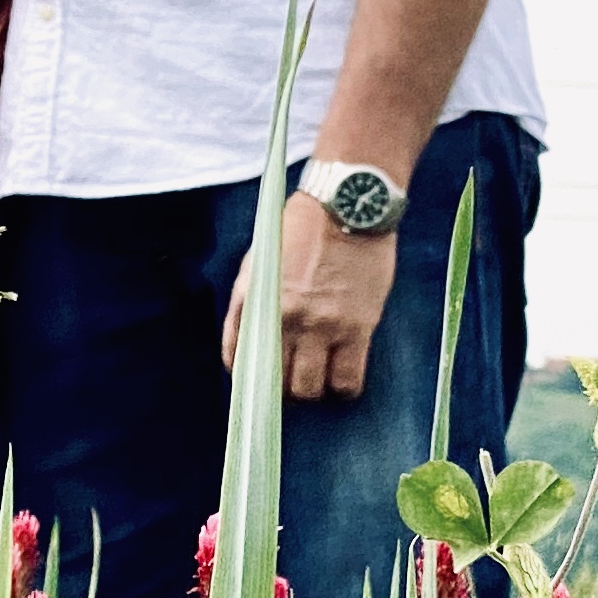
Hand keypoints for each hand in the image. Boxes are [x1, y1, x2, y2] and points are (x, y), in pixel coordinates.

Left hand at [223, 192, 401, 401]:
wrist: (346, 205)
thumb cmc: (301, 229)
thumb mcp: (258, 262)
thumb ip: (248, 304)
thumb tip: (245, 346)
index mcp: (256, 302)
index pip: (240, 361)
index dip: (249, 380)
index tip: (259, 384)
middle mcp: (285, 319)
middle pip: (277, 383)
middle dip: (283, 390)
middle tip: (294, 381)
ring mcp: (322, 325)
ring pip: (311, 387)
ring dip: (314, 391)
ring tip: (320, 380)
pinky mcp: (358, 327)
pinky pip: (348, 379)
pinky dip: (344, 388)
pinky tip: (343, 381)